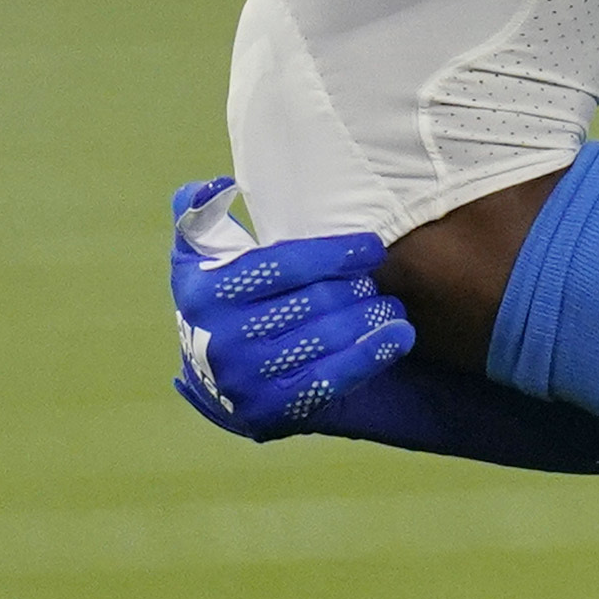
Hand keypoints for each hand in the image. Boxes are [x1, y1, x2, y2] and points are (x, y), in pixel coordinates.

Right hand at [167, 178, 415, 441]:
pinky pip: (332, 378)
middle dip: (355, 286)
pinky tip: (400, 336)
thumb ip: (200, 216)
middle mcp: (221, 339)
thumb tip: (213, 186)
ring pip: (327, 337)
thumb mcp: (198, 256)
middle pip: (313, 302)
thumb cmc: (222, 299)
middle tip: (381, 277)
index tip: (372, 247)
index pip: (284, 265)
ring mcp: (245, 379)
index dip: (335, 254)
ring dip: (370, 317)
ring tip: (391, 304)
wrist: (215, 377)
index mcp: (206, 292)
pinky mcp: (271, 412)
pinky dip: (371, 355)